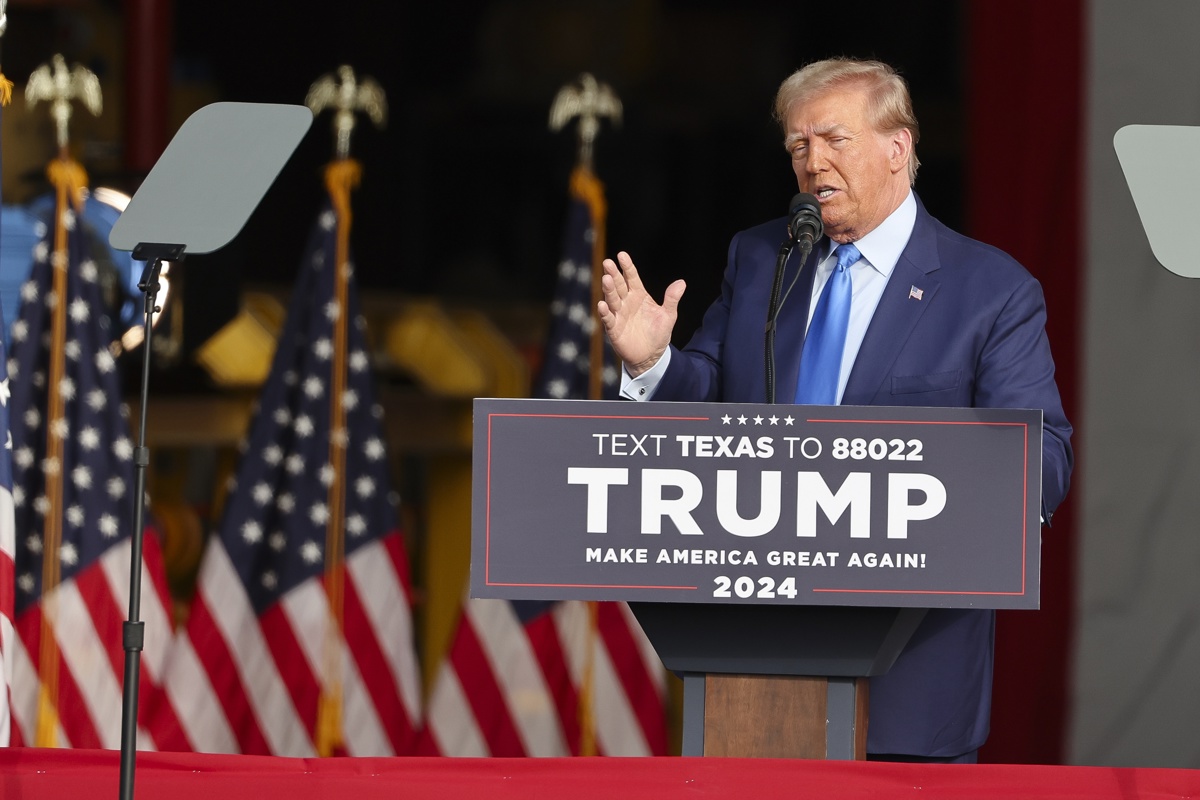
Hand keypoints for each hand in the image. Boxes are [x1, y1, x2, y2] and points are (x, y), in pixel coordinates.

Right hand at [597, 251, 685, 377]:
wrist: (651, 355)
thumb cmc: (658, 333)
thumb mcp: (668, 315)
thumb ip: (672, 299)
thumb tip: (682, 282)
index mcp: (639, 295)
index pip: (632, 278)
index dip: (627, 267)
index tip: (622, 255)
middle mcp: (626, 302)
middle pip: (619, 285)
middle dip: (613, 274)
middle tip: (608, 263)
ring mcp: (619, 314)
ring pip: (612, 299)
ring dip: (609, 289)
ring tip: (606, 279)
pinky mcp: (614, 328)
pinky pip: (608, 318)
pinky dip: (605, 312)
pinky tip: (602, 304)